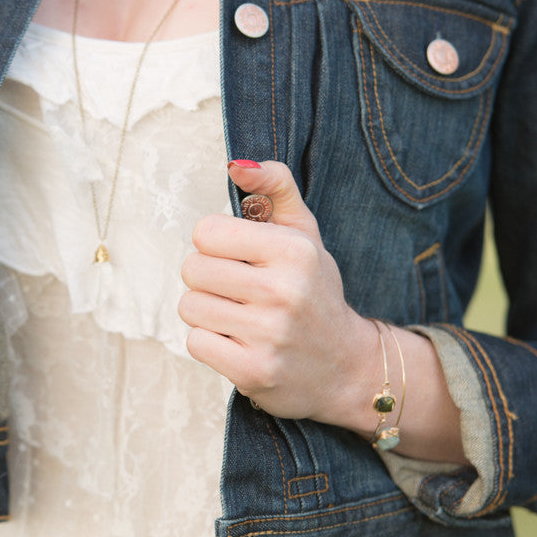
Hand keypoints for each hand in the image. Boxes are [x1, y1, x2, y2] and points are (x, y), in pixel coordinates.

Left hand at [178, 160, 378, 426]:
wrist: (347, 367)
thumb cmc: (314, 291)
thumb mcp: (305, 234)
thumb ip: (275, 188)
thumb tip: (235, 165)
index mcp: (294, 250)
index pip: (206, 232)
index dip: (216, 244)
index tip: (240, 257)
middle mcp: (284, 291)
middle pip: (192, 269)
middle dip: (208, 278)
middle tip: (239, 290)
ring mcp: (269, 335)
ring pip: (189, 306)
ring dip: (207, 311)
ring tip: (240, 316)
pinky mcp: (254, 372)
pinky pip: (195, 343)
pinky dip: (210, 342)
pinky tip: (240, 342)